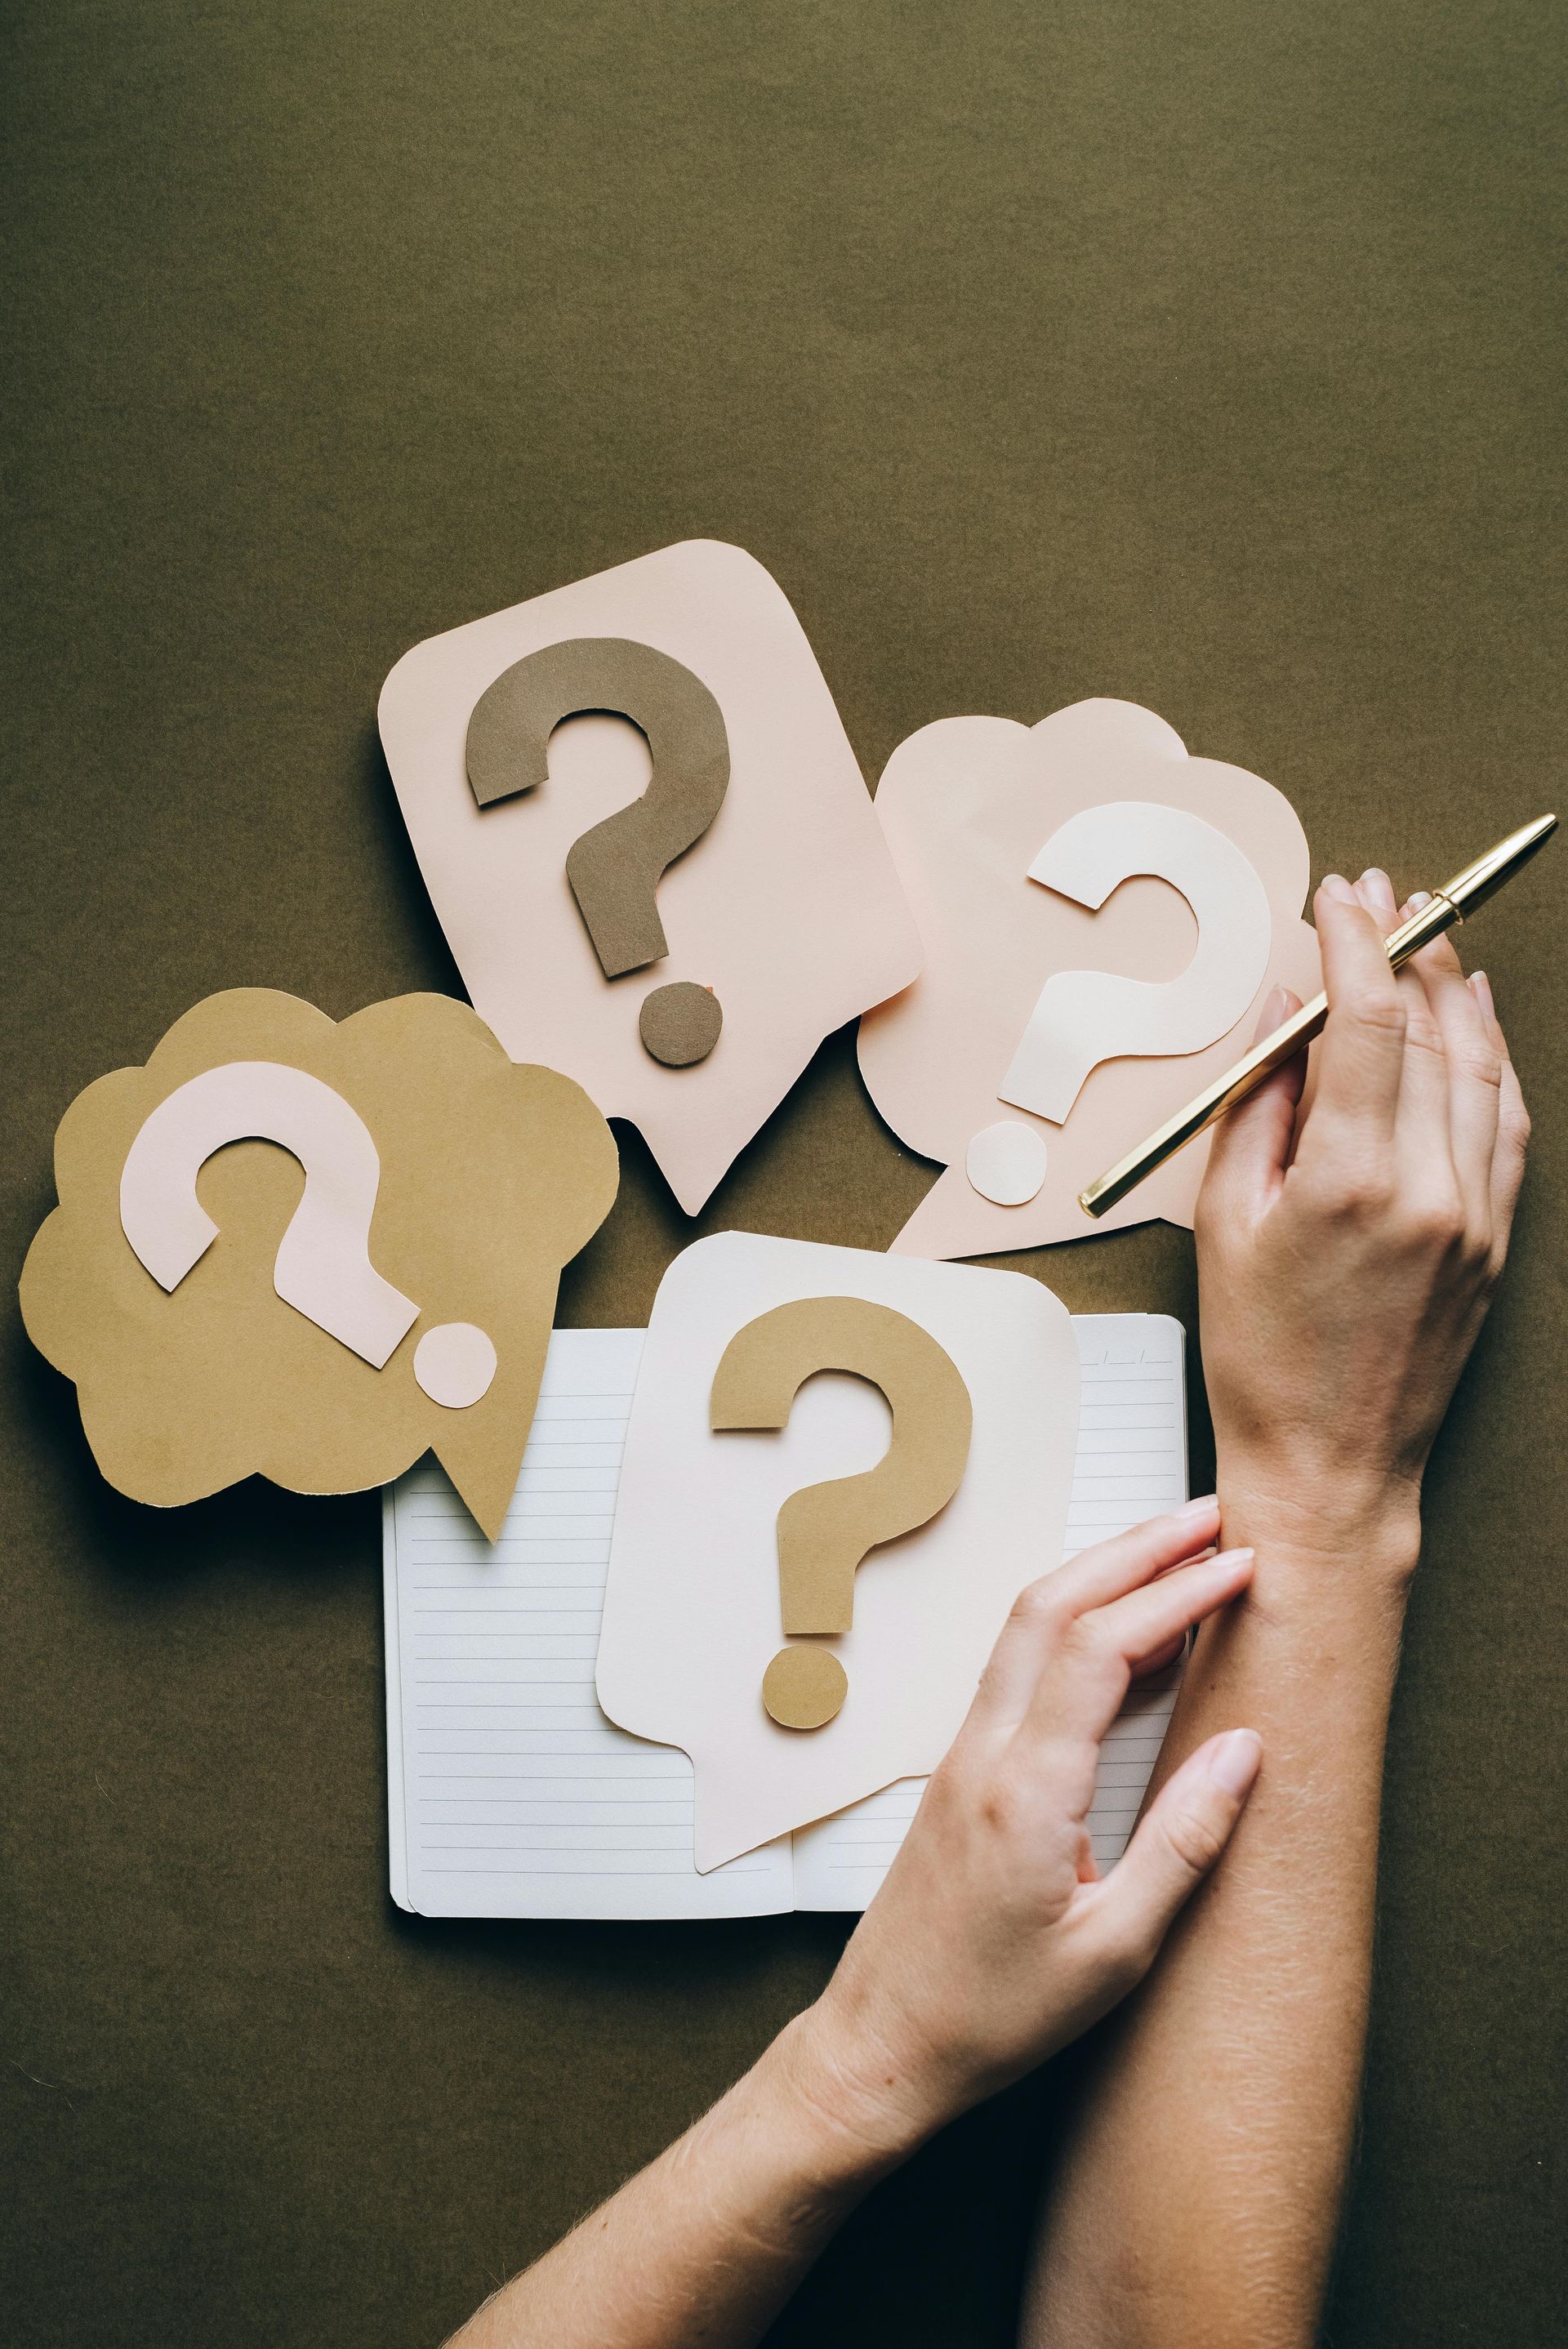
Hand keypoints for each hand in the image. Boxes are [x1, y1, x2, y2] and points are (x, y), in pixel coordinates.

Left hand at [781, 1501, 1260, 2156]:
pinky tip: (1132, 1645)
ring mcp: (964, 1755)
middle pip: (1053, 1604)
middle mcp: (984, 1752)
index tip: (1242, 1566)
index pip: (1100, 1647)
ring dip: (1102, 1577)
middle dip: (1135, 1548)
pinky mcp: (961, 1771)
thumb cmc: (993, 2016)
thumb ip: (1185, 1843)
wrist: (882, 2046)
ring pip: (1028, 1627)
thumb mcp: (1115, 1952)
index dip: (1175, 1593)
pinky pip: (1021, 1670)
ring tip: (1180, 1556)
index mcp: (1025, 1790)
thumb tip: (1246, 1750)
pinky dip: (1079, 1629)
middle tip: (1211, 1519)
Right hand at [1195, 869, 1528, 1574]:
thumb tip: (1285, 1016)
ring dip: (1457, 992)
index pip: (1366, 1021)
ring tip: (1429, 938)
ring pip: (1482, 1068)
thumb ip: (1256, 1105)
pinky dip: (1493, 1060)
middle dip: (1407, 947)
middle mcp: (1429, 1190)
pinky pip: (1509, 1124)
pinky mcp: (1498, 1242)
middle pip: (1433, 1029)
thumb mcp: (1224, 1221)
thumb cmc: (1260, 1356)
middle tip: (1383, 896)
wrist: (1330, 1465)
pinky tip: (1473, 1022)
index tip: (1339, 897)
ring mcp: (1476, 1216)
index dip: (1356, 943)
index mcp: (1348, 1181)